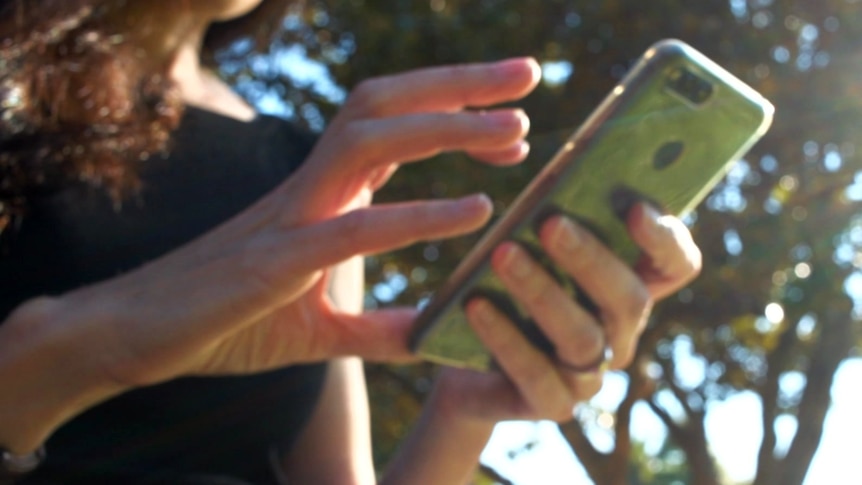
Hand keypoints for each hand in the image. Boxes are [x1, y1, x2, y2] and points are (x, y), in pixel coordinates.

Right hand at [53, 58, 541, 387]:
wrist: (134, 335)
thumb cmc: (223, 321)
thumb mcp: (319, 329)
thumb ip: (377, 329)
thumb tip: (431, 336)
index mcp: (322, 196)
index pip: (394, 131)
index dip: (455, 116)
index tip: (515, 127)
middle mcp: (310, 187)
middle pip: (386, 105)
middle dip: (460, 85)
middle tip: (532, 77)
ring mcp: (291, 215)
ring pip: (370, 138)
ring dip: (445, 126)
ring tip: (516, 128)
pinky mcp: (275, 260)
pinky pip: (354, 226)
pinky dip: (418, 216)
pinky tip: (475, 211)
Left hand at [431, 203, 700, 423]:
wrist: (465, 364)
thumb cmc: (505, 286)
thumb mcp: (529, 248)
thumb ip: (555, 217)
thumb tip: (559, 178)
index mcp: (628, 286)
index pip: (677, 266)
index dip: (665, 239)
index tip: (636, 208)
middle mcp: (620, 334)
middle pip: (629, 300)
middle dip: (590, 258)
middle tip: (550, 223)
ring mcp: (590, 374)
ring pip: (583, 337)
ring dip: (542, 291)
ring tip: (503, 254)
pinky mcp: (552, 404)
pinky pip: (535, 374)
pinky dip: (505, 336)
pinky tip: (476, 304)